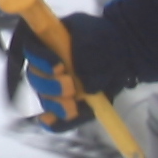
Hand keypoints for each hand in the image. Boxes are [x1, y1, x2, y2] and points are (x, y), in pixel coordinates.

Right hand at [0, 0, 96, 129]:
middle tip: (73, 85)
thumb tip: (72, 68)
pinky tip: (56, 120)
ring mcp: (52, 80)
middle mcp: (45, 60)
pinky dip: (54, 120)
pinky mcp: (62, 99)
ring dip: (56, 103)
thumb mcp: (96, 36)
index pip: (32, 49)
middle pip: (34, 76)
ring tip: (75, 102)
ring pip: (41, 96)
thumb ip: (81, 48)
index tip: (61, 67)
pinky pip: (50, 115)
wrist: (125, 54)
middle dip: (51, 85)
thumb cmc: (106, 41)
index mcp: (47, 40)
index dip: (43, 61)